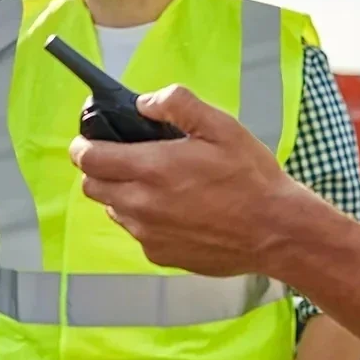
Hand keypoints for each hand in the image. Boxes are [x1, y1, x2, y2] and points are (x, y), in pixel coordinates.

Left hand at [71, 84, 299, 277]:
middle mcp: (142, 206)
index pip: (89, 159)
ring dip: (119, 192)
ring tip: (151, 179)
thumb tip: (142, 102)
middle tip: (120, 154)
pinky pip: (136, 232)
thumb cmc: (250, 175)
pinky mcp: (163, 256)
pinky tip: (171, 206)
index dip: (82, 145)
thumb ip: (176, 103)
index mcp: (152, 169)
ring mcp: (150, 236)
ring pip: (113, 210)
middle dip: (97, 167)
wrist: (277, 232)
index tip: (87, 137)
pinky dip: (142, 217)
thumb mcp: (219, 124)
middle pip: (92, 186)